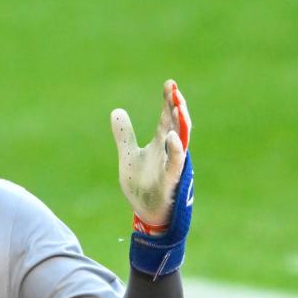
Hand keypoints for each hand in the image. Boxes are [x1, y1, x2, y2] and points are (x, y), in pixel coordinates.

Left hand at [110, 79, 191, 233]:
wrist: (144, 213)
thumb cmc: (142, 185)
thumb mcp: (128, 155)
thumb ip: (124, 135)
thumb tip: (116, 111)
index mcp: (160, 144)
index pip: (166, 118)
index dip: (168, 101)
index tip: (169, 83)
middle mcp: (168, 152)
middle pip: (176, 124)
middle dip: (177, 106)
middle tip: (174, 89)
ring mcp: (171, 165)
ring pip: (181, 140)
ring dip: (180, 123)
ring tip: (178, 104)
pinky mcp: (170, 180)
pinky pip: (175, 163)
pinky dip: (175, 150)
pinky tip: (170, 136)